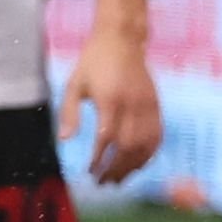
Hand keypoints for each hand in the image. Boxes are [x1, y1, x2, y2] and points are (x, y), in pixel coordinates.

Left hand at [67, 27, 162, 184]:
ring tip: (118, 179)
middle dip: (115, 169)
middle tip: (103, 182)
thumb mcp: (74, 84)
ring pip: (144, 146)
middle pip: (127, 148)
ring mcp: (147, 106)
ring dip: (132, 167)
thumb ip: (69, 112)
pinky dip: (148, 155)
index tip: (90, 171)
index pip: (106, 139)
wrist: (122, 39)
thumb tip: (64, 139)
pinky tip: (137, 165)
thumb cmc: (94, 61)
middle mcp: (132, 106)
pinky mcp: (156, 106)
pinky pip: (156, 137)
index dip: (99, 159)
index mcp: (110, 100)